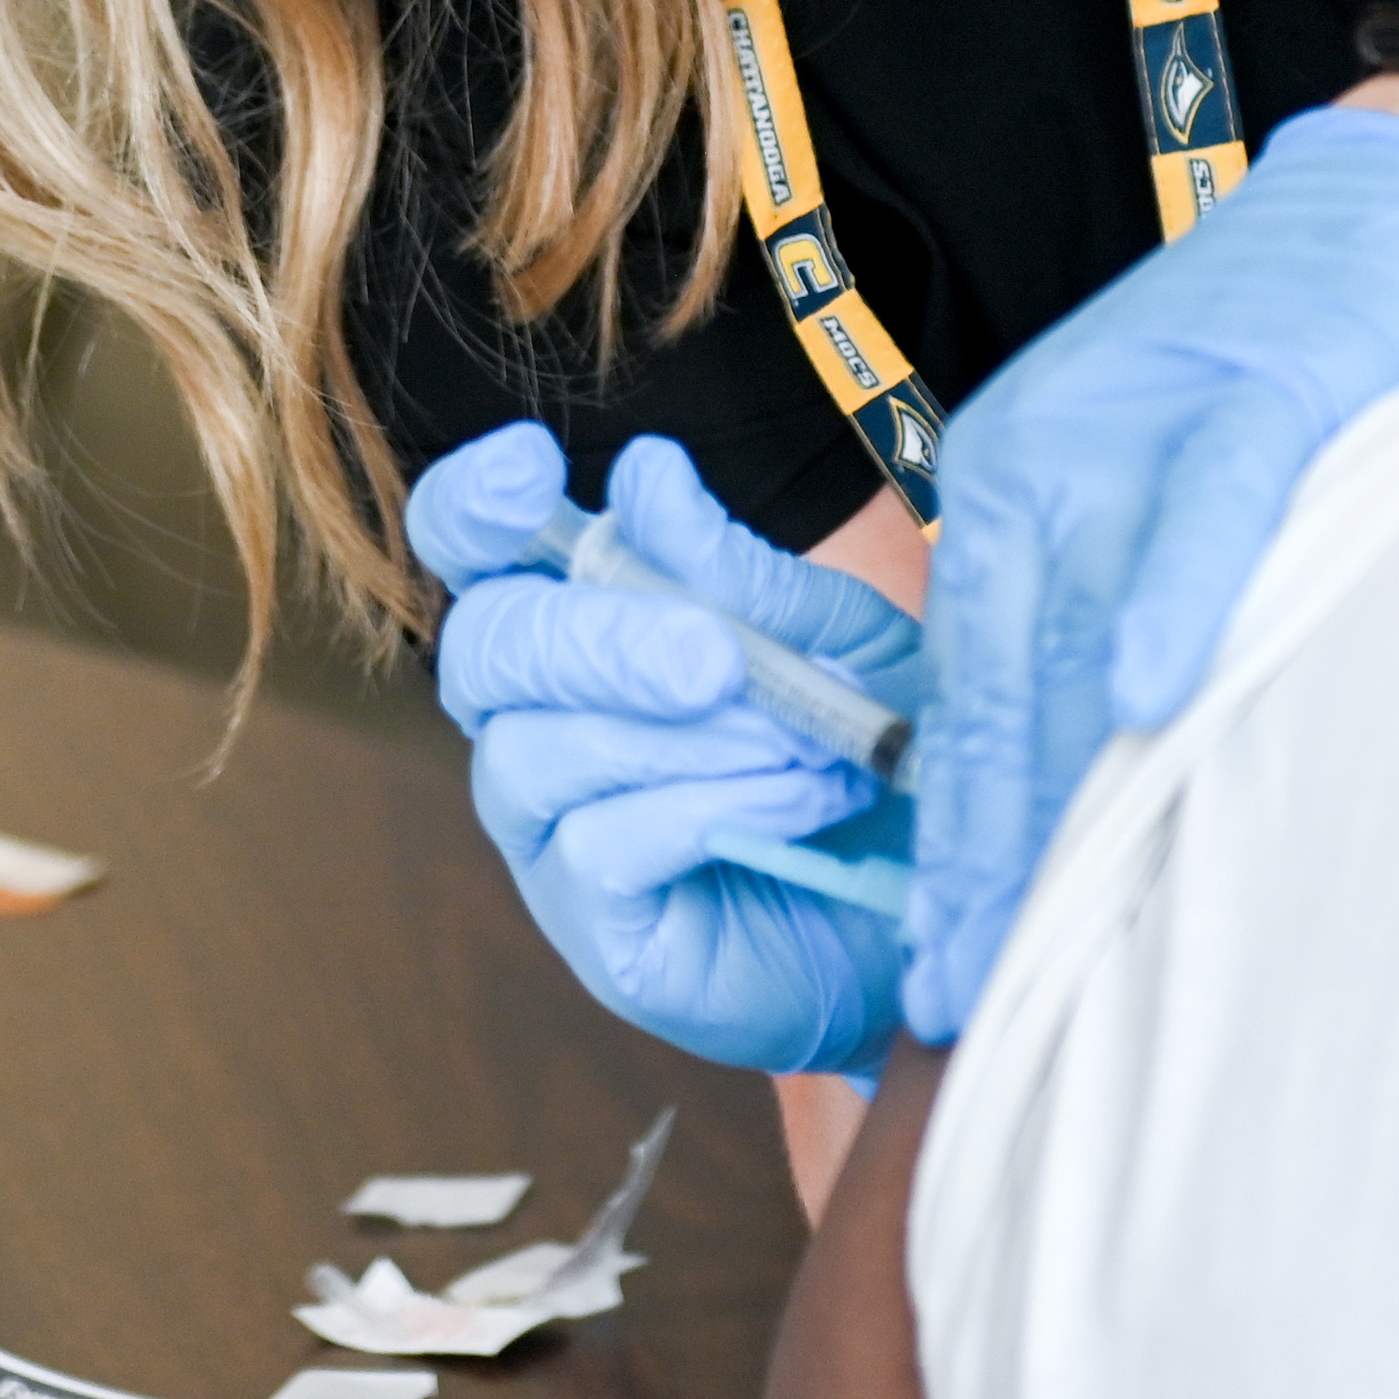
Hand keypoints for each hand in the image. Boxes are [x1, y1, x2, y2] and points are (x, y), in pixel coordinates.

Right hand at [417, 427, 921, 1076]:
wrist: (932, 903)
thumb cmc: (859, 751)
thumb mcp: (827, 637)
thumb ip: (734, 568)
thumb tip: (648, 475)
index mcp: (574, 626)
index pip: (466, 549)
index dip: (471, 505)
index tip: (534, 470)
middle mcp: (531, 722)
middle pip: (482, 648)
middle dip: (599, 641)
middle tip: (717, 660)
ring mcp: (548, 831)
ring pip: (536, 753)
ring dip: (682, 739)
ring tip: (802, 746)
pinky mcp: (593, 928)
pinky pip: (600, 846)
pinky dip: (712, 808)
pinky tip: (801, 800)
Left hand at [904, 104, 1398, 1042]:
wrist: (1391, 206)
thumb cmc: (1279, 380)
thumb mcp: (1150, 496)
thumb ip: (1100, 625)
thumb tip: (1075, 810)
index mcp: (1006, 496)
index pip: (961, 702)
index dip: (949, 849)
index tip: (931, 983)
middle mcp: (1043, 465)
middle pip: (1005, 692)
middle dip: (986, 862)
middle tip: (964, 1005)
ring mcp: (1143, 428)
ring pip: (1083, 628)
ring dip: (1060, 783)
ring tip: (1038, 928)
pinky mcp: (1259, 394)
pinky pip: (1204, 516)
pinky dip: (1175, 603)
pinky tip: (1149, 700)